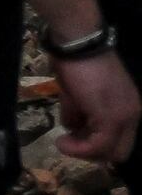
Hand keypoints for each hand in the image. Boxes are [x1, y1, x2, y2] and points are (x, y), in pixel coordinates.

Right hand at [66, 46, 138, 167]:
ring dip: (83, 151)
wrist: (78, 41)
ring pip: (109, 152)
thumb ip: (79, 111)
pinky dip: (78, 149)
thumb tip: (72, 126)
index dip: (98, 145)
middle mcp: (132, 114)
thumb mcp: (77, 91)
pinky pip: (97, 145)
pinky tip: (61, 141)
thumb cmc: (76, 59)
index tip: (75, 138)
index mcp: (128, 106)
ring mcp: (123, 117)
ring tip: (62, 141)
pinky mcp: (109, 119)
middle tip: (70, 144)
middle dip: (92, 153)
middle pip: (119, 151)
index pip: (120, 139)